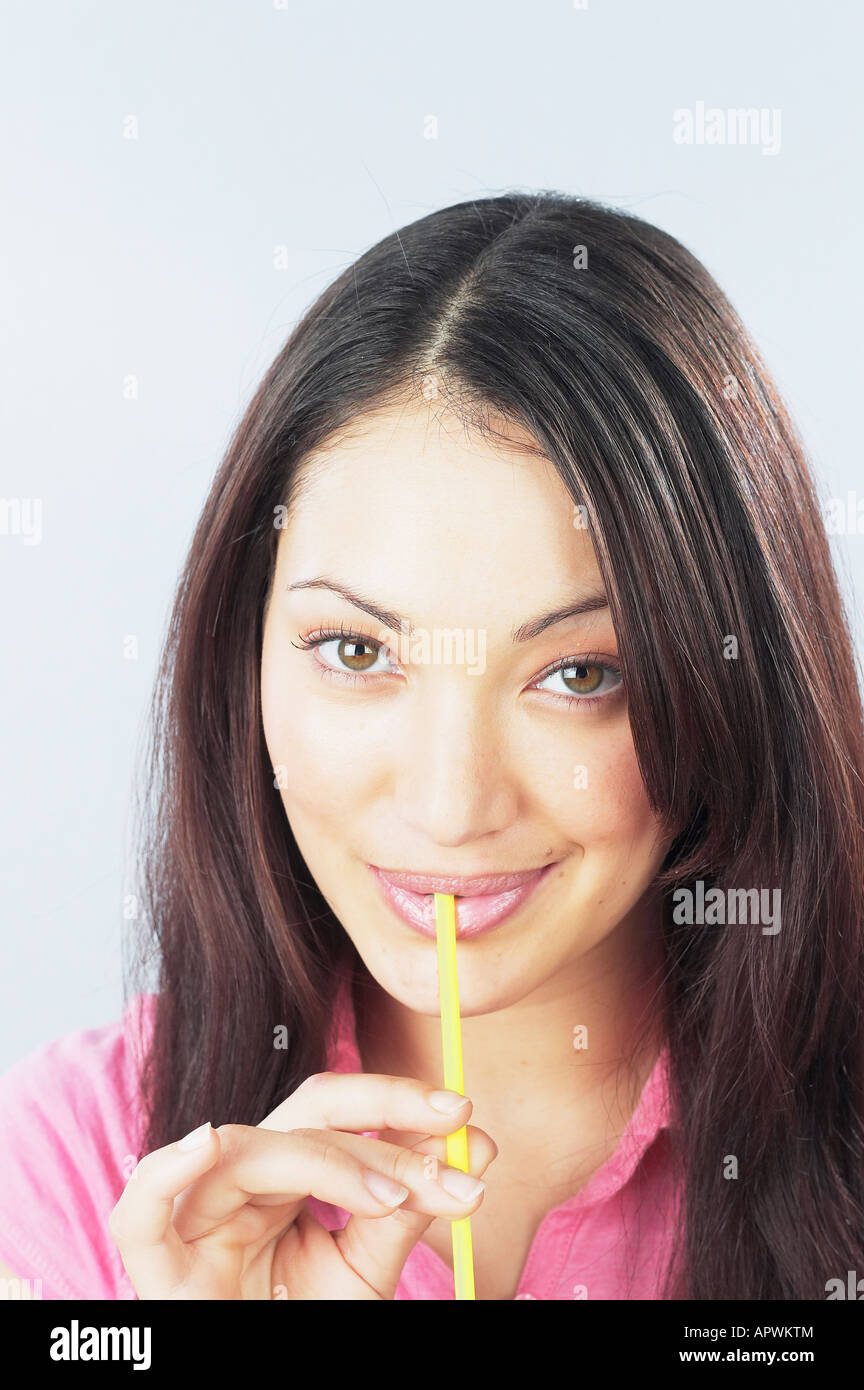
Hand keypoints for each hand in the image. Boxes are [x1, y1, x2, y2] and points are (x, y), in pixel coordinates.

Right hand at [109, 1071, 496, 1298]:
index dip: (399, 1100)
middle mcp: (241, 1179)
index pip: (340, 1110)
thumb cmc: (304, 1325)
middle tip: (453, 1129)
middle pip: (303, 1110)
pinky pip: (140, 1212)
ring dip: (331, 1160)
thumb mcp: (367, 1268)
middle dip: (384, 1111)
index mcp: (285, 1172)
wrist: (262, 1382)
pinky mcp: (158, 1266)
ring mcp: (197, 1217)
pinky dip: (165, 1174)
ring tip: (391, 1198)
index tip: (465, 1117)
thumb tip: (475, 1147)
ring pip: (249, 1148)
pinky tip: (205, 1145)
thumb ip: (409, 1210)